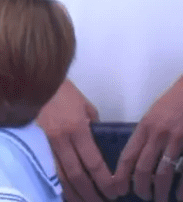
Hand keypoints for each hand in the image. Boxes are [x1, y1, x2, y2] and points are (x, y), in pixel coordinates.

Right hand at [38, 79, 119, 200]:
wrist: (31, 79)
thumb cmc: (61, 90)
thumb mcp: (84, 105)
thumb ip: (92, 125)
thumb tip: (97, 142)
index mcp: (77, 129)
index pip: (94, 164)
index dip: (106, 181)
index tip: (116, 191)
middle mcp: (60, 139)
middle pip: (77, 176)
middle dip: (91, 194)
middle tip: (103, 201)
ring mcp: (43, 143)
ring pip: (59, 177)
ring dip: (74, 194)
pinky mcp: (31, 144)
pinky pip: (46, 169)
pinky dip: (56, 184)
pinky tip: (64, 192)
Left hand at [114, 77, 182, 201]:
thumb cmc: (176, 101)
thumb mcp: (155, 114)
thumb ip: (146, 132)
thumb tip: (138, 153)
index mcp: (145, 127)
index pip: (128, 154)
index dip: (121, 174)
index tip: (118, 187)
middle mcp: (158, 134)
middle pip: (143, 167)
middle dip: (140, 187)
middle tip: (141, 197)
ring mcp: (176, 140)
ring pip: (163, 172)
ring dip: (160, 190)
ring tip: (159, 199)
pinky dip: (181, 186)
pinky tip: (179, 195)